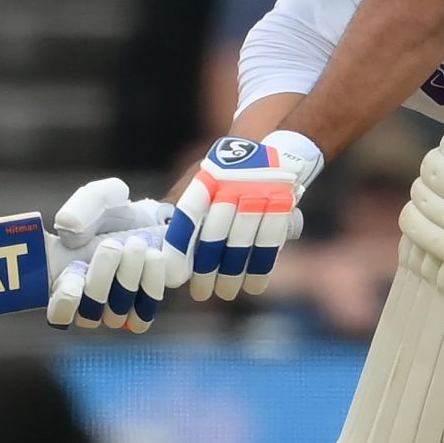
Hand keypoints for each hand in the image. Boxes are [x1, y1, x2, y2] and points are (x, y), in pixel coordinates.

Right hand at [46, 177, 172, 331]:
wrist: (151, 218)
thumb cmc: (115, 212)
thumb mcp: (98, 198)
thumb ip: (79, 209)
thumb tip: (70, 232)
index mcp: (63, 279)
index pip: (56, 312)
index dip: (64, 301)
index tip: (76, 271)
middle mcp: (85, 303)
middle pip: (88, 313)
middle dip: (101, 276)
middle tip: (113, 244)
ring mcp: (113, 311)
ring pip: (116, 313)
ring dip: (128, 276)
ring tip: (136, 243)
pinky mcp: (141, 310)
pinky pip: (143, 314)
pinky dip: (151, 283)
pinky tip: (153, 256)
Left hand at [163, 132, 318, 300]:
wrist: (275, 149)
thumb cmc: (229, 173)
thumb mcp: (203, 176)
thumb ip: (182, 203)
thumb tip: (160, 237)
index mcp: (208, 177)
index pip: (188, 213)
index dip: (180, 245)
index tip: (176, 274)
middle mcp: (233, 184)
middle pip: (216, 233)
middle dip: (206, 269)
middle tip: (200, 293)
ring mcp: (260, 193)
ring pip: (242, 242)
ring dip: (232, 274)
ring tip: (224, 293)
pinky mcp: (282, 204)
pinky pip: (270, 242)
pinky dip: (261, 268)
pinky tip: (252, 286)